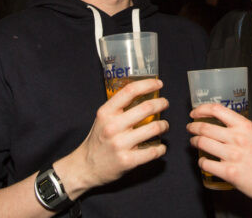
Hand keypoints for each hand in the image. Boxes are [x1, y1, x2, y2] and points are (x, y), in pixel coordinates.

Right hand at [61, 78, 168, 195]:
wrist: (86, 167)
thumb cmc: (98, 139)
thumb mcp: (103, 118)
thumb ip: (119, 107)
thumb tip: (144, 93)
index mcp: (106, 112)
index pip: (130, 91)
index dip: (148, 84)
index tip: (159, 84)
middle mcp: (112, 126)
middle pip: (146, 108)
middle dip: (161, 103)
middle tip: (165, 103)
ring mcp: (120, 144)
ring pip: (153, 128)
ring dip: (164, 125)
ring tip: (164, 125)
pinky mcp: (127, 161)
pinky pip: (153, 151)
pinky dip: (161, 148)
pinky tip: (161, 147)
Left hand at [187, 103, 251, 206]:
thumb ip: (239, 128)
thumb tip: (221, 123)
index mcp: (244, 125)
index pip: (216, 109)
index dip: (201, 109)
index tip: (194, 112)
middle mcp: (237, 138)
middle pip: (205, 127)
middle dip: (193, 127)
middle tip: (190, 128)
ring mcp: (233, 155)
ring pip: (202, 143)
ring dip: (194, 142)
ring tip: (194, 142)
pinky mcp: (230, 173)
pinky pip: (206, 164)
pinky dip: (201, 162)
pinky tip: (204, 161)